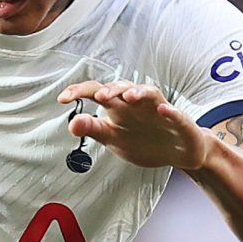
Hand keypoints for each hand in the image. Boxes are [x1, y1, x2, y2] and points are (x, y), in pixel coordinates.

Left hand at [58, 81, 206, 172]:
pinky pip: (176, 114)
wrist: (178, 153)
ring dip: (139, 92)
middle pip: (123, 88)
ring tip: (130, 96)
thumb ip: (93, 129)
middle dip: (112, 89)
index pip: (97, 93)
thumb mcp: (113, 138)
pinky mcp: (180, 122)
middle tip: (100, 97)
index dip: (80, 92)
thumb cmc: (144, 141)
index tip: (63, 99)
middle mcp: (138, 104)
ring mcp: (160, 110)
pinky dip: (170, 111)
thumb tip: (71, 123)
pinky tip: (164, 110)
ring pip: (150, 93)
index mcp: (119, 108)